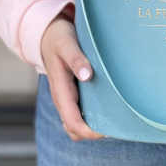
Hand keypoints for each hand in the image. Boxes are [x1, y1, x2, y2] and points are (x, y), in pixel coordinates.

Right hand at [40, 8, 106, 141]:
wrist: (48, 34)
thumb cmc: (59, 38)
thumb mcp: (67, 44)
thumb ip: (76, 59)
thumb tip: (87, 76)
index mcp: (60, 90)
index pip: (73, 123)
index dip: (90, 131)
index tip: (109, 128)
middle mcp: (63, 98)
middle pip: (75, 129)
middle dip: (93, 132)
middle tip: (117, 124)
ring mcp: (67, 96)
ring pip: (78, 122)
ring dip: (94, 124)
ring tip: (116, 116)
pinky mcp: (72, 91)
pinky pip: (81, 111)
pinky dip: (93, 114)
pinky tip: (109, 104)